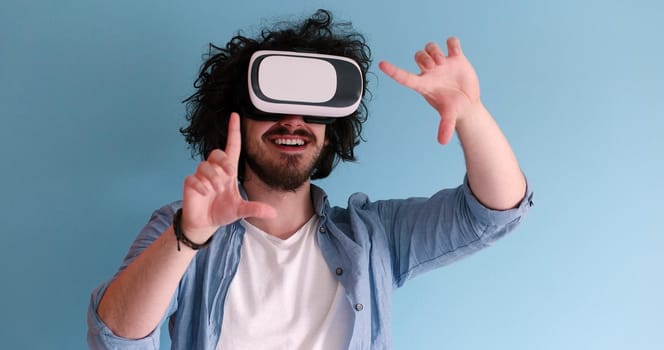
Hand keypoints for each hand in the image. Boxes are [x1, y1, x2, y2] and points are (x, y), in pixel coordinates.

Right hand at [180, 112, 276, 242]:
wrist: (205, 223)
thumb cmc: (222, 211)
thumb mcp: (241, 210)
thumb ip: (255, 209)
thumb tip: (273, 213)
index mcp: (228, 171)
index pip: (231, 146)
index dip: (233, 131)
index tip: (235, 116)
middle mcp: (214, 169)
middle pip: (217, 153)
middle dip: (223, 164)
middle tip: (226, 178)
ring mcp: (201, 175)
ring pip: (205, 166)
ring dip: (212, 179)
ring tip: (215, 191)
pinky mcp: (190, 183)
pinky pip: (194, 178)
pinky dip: (201, 187)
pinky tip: (204, 194)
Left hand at [379, 37, 479, 143]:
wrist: (468, 104)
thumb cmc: (454, 109)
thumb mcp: (449, 117)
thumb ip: (445, 127)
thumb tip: (442, 142)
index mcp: (423, 84)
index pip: (404, 76)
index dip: (392, 71)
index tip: (381, 64)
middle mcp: (430, 72)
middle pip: (418, 55)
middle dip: (425, 58)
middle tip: (435, 66)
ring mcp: (443, 63)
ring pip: (430, 47)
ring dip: (436, 51)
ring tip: (445, 62)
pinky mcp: (456, 57)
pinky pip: (451, 42)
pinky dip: (453, 43)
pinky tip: (456, 52)